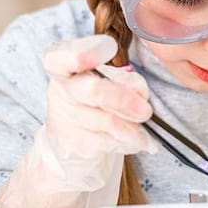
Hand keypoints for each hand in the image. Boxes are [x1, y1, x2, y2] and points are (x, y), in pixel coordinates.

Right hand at [0, 35, 156, 207]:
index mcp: (62, 69)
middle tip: (145, 107)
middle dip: (119, 98)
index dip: (84, 52)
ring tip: (147, 131)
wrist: (73, 156)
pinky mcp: (75, 147)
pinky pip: (106, 144)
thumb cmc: (98, 112)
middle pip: (87, 91)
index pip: (64, 55)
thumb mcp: (106, 89)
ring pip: (99, 121)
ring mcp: (66, 122)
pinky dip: (130, 143)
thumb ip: (119, 83)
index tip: (108, 51)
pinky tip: (146, 144)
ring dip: (130, 127)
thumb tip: (140, 90)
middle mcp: (60, 95)